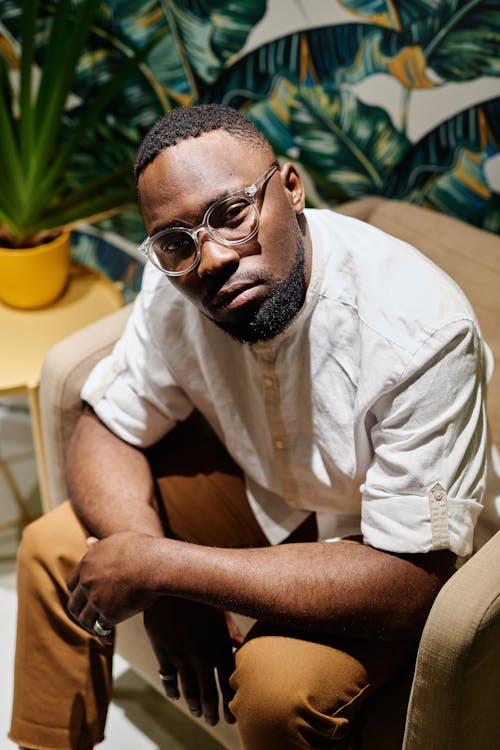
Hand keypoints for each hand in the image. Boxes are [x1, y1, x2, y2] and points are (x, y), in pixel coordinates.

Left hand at [66, 530, 160, 639]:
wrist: (156, 564)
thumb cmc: (142, 549)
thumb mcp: (117, 541)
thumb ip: (100, 545)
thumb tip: (88, 541)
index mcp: (87, 563)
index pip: (71, 584)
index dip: (75, 593)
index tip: (80, 599)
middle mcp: (87, 582)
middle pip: (74, 604)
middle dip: (78, 613)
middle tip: (85, 618)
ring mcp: (96, 599)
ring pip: (85, 619)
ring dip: (90, 626)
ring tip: (97, 630)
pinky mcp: (108, 614)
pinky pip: (100, 629)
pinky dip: (103, 635)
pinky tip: (108, 638)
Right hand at [144, 597, 242, 724]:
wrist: (169, 584)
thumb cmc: (200, 595)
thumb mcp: (220, 610)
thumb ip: (230, 631)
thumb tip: (241, 645)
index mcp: (220, 646)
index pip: (229, 683)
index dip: (231, 703)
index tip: (233, 716)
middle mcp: (202, 656)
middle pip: (209, 694)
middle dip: (213, 712)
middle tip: (214, 721)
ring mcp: (182, 657)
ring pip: (189, 691)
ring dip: (195, 706)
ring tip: (198, 713)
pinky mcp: (163, 654)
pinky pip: (169, 680)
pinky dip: (173, 692)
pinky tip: (176, 696)